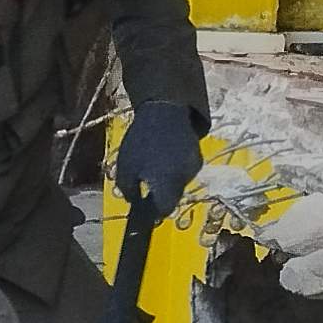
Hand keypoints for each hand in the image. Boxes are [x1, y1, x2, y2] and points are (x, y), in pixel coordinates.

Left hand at [115, 99, 203, 224]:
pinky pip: (185, 171)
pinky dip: (176, 168)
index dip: (154, 212)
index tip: (145, 208)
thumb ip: (128, 191)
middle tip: (146, 181)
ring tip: (154, 163)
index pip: (164, 210)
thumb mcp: (125, 167)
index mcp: (166, 184)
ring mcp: (193, 167)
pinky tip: (166, 155)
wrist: (164, 111)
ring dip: (168, 180)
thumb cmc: (140, 140)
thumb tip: (134, 202)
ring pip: (179, 184)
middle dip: (160, 194)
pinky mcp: (198, 157)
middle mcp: (184, 179)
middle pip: (173, 197)